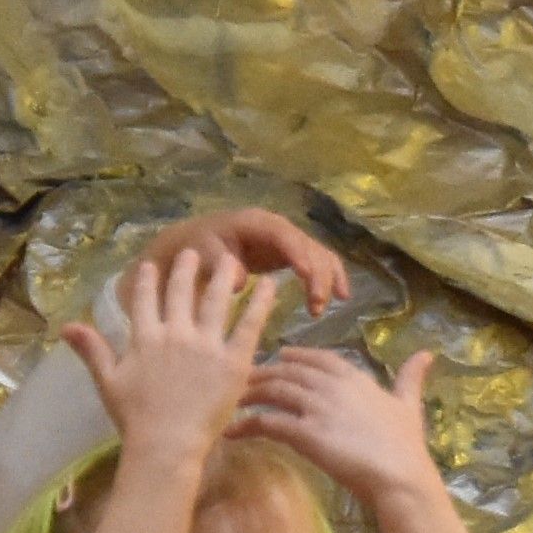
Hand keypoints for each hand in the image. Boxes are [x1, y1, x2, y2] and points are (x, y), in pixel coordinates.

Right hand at [64, 248, 282, 463]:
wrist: (166, 443)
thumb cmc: (135, 418)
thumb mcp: (108, 381)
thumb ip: (92, 350)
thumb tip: (65, 326)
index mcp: (144, 338)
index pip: (144, 300)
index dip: (147, 281)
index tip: (150, 264)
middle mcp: (175, 333)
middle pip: (181, 292)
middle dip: (187, 269)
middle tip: (194, 251)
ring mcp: (206, 344)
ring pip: (216, 300)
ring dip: (222, 276)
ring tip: (230, 258)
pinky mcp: (234, 359)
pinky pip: (250, 323)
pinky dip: (261, 302)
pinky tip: (270, 284)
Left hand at [135, 205, 357, 311]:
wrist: (191, 245)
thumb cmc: (195, 247)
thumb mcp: (199, 252)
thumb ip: (216, 263)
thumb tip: (241, 282)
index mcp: (254, 222)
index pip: (282, 234)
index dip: (297, 252)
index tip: (305, 275)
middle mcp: (277, 227)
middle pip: (307, 245)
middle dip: (317, 274)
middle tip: (315, 304)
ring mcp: (287, 240)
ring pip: (318, 255)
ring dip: (326, 281)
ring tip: (318, 310)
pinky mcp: (290, 254)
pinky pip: (318, 262)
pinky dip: (331, 278)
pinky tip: (341, 297)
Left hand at [239, 346, 444, 502]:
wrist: (399, 474)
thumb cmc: (405, 444)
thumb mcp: (409, 405)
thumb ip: (411, 378)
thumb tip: (427, 354)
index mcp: (354, 377)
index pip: (317, 358)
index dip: (295, 355)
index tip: (278, 355)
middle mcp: (331, 386)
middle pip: (287, 371)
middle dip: (262, 373)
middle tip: (242, 380)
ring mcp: (316, 408)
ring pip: (272, 391)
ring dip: (249, 395)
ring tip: (230, 402)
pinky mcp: (303, 434)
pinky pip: (266, 423)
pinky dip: (245, 425)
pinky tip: (232, 432)